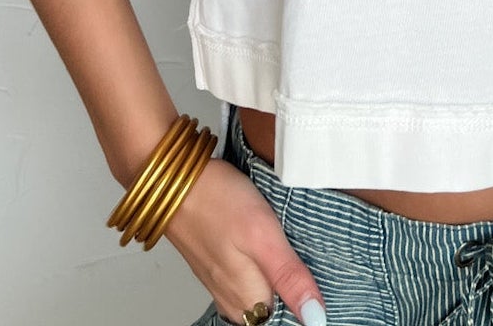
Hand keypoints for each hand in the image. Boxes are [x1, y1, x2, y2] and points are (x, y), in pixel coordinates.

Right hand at [163, 154, 327, 325]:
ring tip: (281, 236)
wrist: (177, 180)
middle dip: (296, 278)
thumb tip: (316, 318)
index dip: (310, 292)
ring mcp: (227, 285)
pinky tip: (268, 236)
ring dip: (281, 266)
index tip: (311, 265)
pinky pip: (253, 273)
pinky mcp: (222, 267)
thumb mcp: (263, 237)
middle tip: (295, 243)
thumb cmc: (217, 202)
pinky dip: (265, 257)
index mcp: (248, 302)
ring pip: (267, 287)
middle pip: (280, 303)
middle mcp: (236, 301)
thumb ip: (289, 278)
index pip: (293, 315)